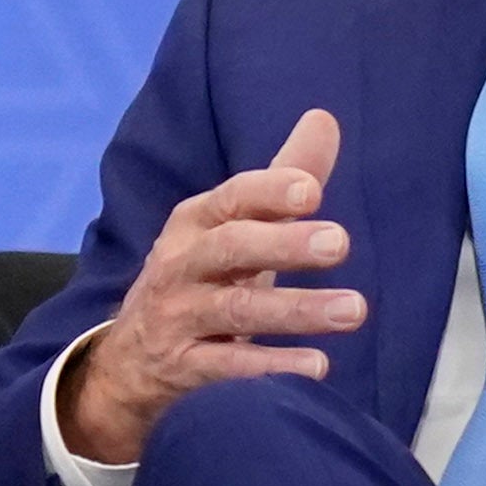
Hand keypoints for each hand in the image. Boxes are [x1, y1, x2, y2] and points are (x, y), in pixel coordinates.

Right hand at [49, 105, 364, 468]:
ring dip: (296, 309)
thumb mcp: (235, 229)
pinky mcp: (182, 366)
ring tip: (354, 310)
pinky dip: (270, 367)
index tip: (312, 192)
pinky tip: (317, 366)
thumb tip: (325, 118)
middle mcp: (180, 264)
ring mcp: (177, 317)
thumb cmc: (202, 280)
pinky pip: (227, 366)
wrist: (131, 361)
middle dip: (284, 245)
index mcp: (196, 222)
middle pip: (230, 248)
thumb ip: (283, 179)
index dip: (268, 192)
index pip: (231, 199)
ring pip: (235, 310)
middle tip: (341, 244)